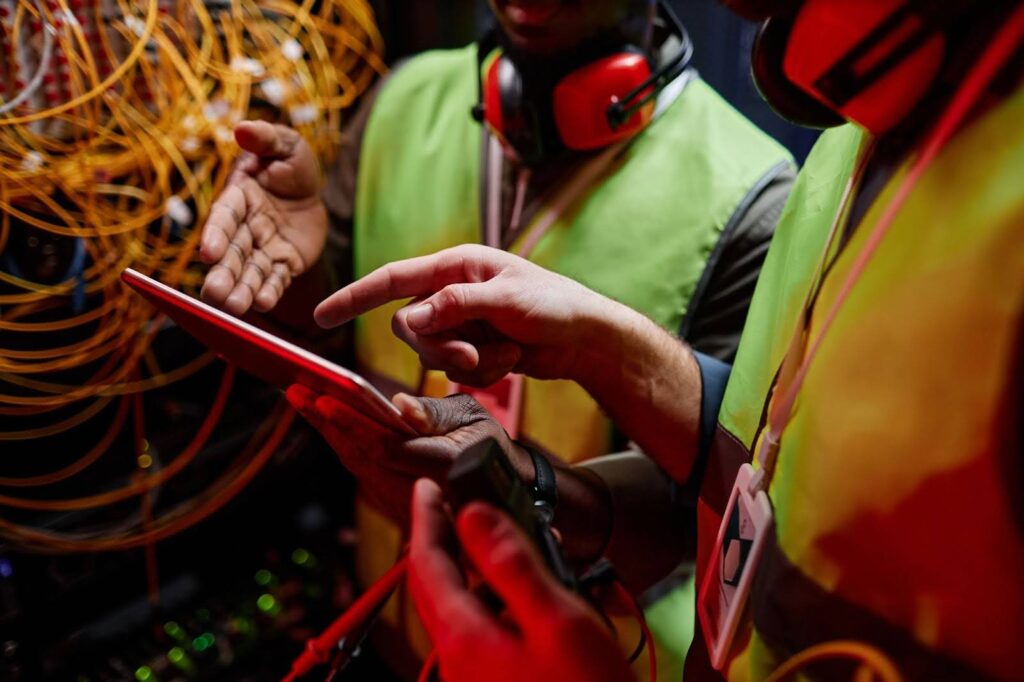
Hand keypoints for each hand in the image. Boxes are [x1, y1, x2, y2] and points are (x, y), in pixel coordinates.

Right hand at [200, 121, 327, 315]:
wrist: (312, 192)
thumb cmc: (291, 165)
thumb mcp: (286, 145)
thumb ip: (266, 139)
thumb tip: (243, 129)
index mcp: (238, 198)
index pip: (223, 217)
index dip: (215, 234)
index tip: (208, 253)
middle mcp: (245, 227)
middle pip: (231, 252)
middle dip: (223, 273)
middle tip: (214, 295)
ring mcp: (263, 248)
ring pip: (249, 271)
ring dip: (240, 289)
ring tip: (233, 308)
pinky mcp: (284, 263)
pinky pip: (275, 279)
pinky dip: (269, 291)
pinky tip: (262, 304)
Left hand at [285, 386, 530, 523]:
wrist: (502, 494)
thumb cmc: (489, 447)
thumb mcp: (474, 418)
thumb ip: (436, 412)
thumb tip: (400, 406)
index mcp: (440, 466)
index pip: (385, 446)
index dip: (351, 423)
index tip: (322, 400)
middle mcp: (416, 491)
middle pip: (359, 456)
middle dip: (325, 423)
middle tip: (295, 390)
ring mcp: (402, 503)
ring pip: (356, 465)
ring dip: (326, 432)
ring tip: (301, 397)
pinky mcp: (394, 504)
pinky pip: (362, 470)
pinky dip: (341, 444)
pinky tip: (323, 420)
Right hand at [313, 244, 628, 386]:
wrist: (586, 338)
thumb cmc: (555, 306)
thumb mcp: (506, 300)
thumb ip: (456, 306)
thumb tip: (411, 317)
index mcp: (455, 267)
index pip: (392, 280)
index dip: (355, 298)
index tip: (321, 317)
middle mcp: (453, 293)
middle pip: (410, 328)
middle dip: (438, 349)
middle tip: (473, 357)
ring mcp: (463, 323)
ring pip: (432, 354)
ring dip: (469, 363)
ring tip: (506, 355)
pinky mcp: (475, 348)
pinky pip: (457, 371)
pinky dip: (484, 373)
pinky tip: (513, 361)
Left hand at [408, 479, 632, 681]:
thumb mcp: (558, 621)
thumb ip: (512, 565)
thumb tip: (473, 516)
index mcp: (464, 637)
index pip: (427, 564)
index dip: (426, 519)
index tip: (425, 485)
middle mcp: (460, 658)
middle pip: (438, 585)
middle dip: (447, 539)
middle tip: (459, 501)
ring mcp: (477, 675)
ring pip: (463, 608)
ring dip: (479, 569)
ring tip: (510, 539)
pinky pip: (485, 629)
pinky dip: (499, 598)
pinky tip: (531, 591)